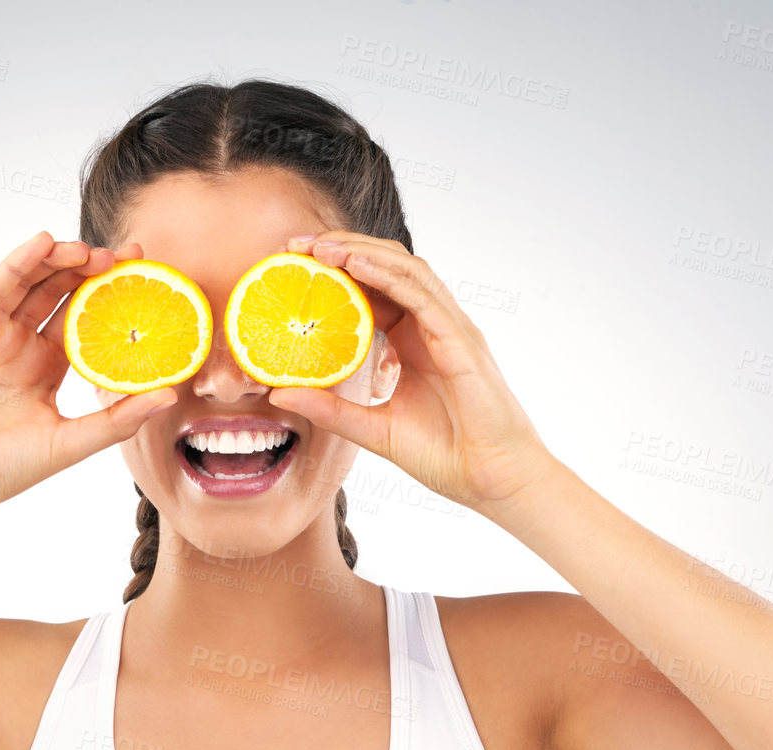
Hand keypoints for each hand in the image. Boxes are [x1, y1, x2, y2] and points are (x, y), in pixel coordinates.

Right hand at [0, 231, 178, 518]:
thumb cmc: (4, 470)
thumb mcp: (71, 442)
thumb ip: (118, 418)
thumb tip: (171, 395)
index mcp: (46, 366)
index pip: (85, 320)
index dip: (112, 297)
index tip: (145, 276)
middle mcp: (19, 344)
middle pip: (59, 293)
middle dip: (92, 270)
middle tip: (127, 254)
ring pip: (29, 282)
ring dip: (59, 260)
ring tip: (90, 248)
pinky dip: (17, 263)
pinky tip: (43, 244)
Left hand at [267, 232, 553, 510]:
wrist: (493, 481)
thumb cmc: (446, 456)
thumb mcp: (372, 429)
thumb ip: (330, 410)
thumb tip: (280, 395)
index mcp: (414, 342)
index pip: (374, 289)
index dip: (336, 271)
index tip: (293, 265)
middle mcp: (433, 327)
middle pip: (389, 268)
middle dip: (344, 249)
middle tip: (297, 246)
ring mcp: (450, 329)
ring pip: (406, 271)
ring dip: (363, 252)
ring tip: (322, 247)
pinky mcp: (461, 342)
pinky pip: (423, 297)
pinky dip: (389, 277)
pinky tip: (356, 265)